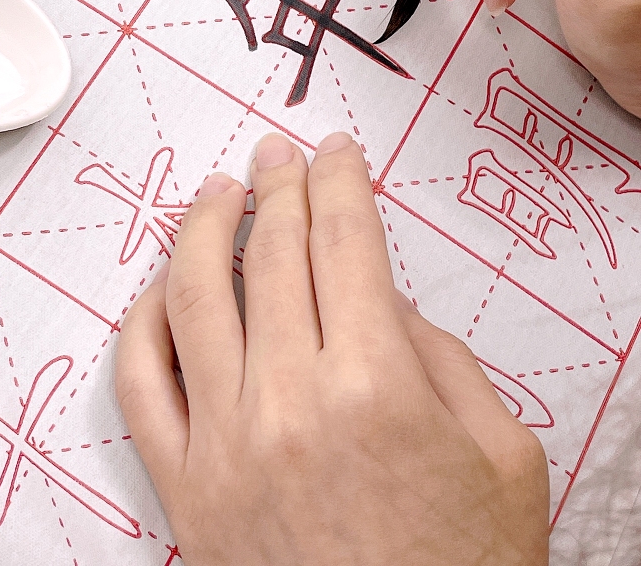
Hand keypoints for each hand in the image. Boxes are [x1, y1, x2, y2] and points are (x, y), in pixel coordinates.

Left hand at [117, 132, 548, 565]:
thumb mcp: (501, 458)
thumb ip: (443, 359)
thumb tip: (381, 298)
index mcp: (377, 388)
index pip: (346, 243)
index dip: (339, 184)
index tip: (334, 157)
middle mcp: (290, 404)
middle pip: (272, 255)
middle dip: (276, 188)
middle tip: (276, 157)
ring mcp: (226, 444)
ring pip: (194, 298)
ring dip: (200, 229)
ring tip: (214, 194)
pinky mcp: (185, 486)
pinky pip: (142, 382)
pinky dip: (143, 322)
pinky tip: (161, 287)